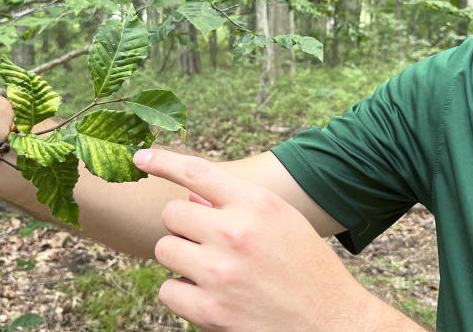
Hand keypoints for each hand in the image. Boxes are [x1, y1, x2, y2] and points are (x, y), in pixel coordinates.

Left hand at [133, 149, 406, 331]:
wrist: (332, 323)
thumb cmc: (307, 269)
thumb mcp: (283, 222)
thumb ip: (238, 205)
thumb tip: (189, 194)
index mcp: (257, 204)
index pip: (196, 171)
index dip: (163, 161)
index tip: (141, 157)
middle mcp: (236, 232)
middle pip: (173, 213)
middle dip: (185, 227)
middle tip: (209, 243)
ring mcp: (219, 272)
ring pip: (165, 249)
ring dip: (181, 258)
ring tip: (213, 271)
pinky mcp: (209, 310)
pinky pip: (168, 289)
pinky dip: (183, 294)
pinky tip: (212, 297)